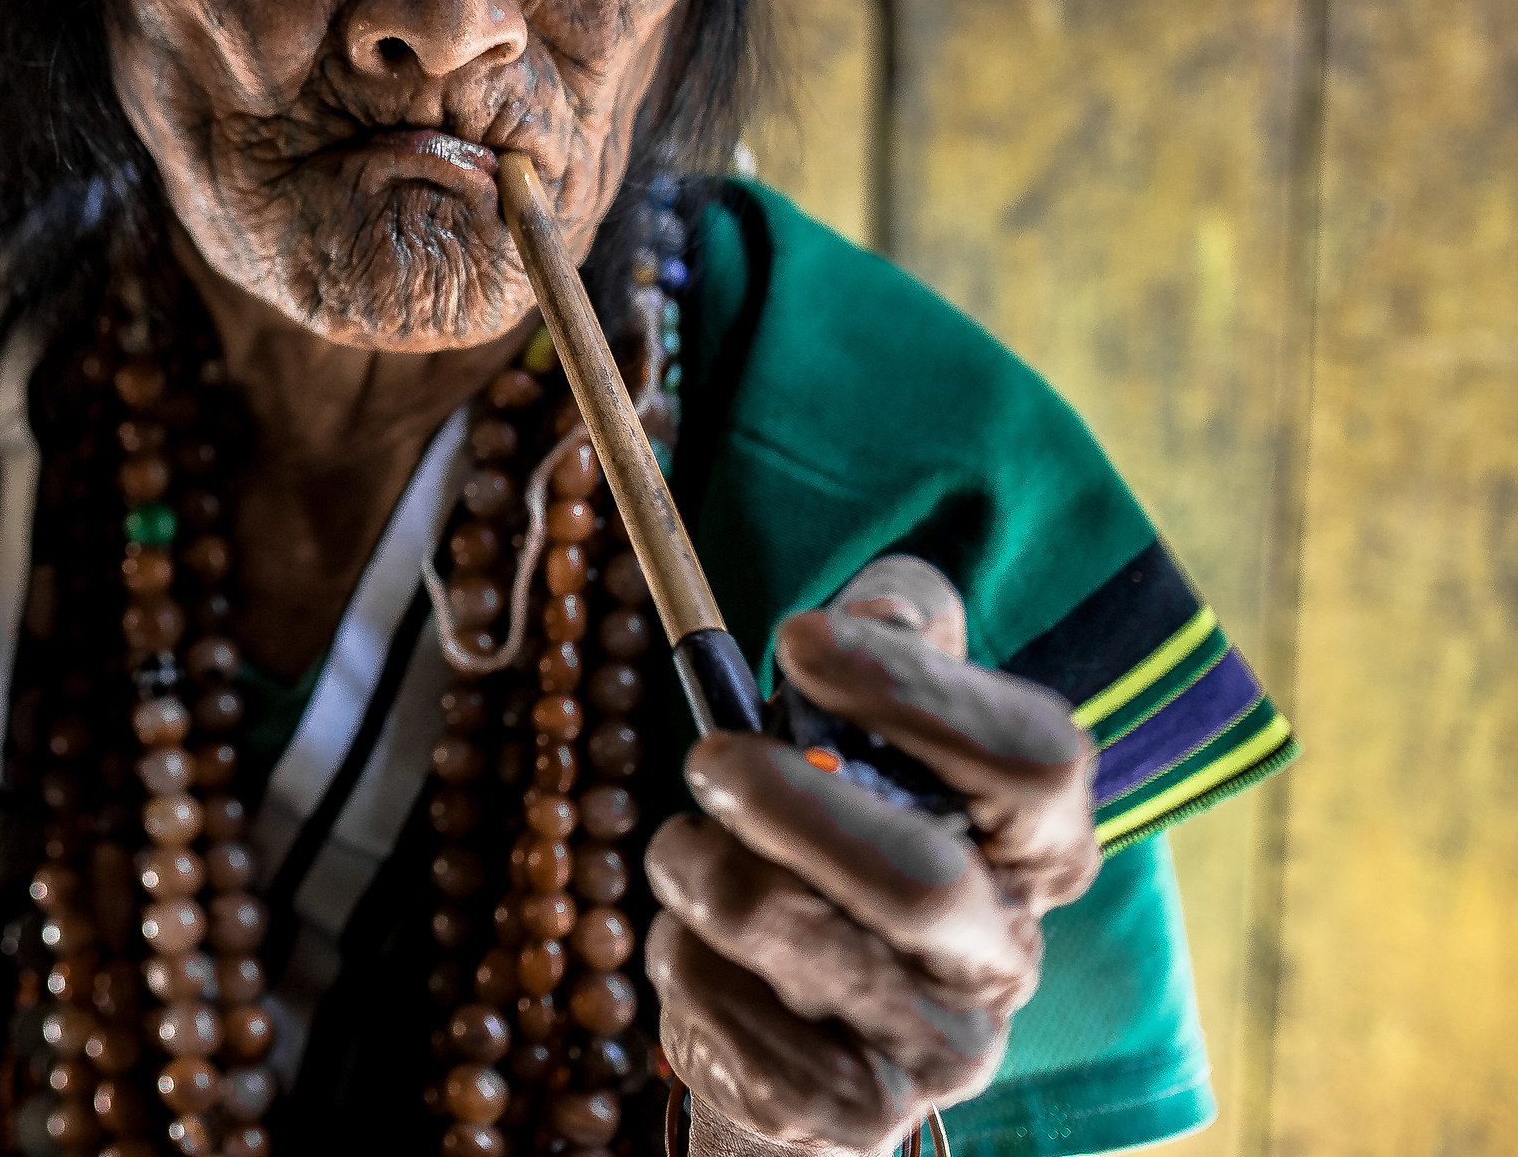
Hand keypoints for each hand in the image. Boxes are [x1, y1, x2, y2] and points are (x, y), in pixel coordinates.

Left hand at [641, 558, 1100, 1152]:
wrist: (804, 991)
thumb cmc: (847, 806)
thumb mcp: (880, 698)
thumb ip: (897, 623)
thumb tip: (874, 612)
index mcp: (1040, 840)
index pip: (1034, 760)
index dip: (915, 692)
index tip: (797, 636)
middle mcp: (1008, 950)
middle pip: (925, 883)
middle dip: (793, 807)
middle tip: (706, 757)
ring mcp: (943, 1046)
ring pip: (808, 947)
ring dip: (708, 875)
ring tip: (679, 848)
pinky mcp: (856, 1111)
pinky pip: (740, 1026)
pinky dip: (686, 960)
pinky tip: (693, 938)